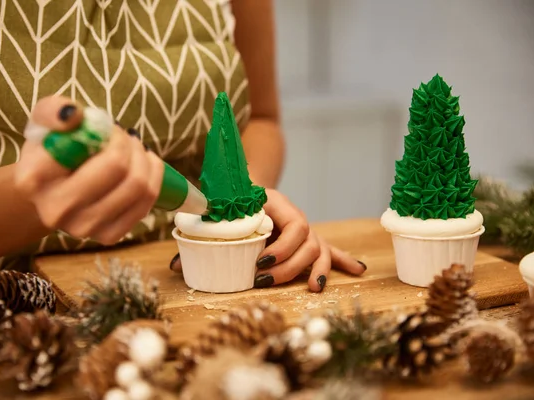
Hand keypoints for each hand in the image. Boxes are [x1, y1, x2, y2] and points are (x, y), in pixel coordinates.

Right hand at [15, 96, 163, 244]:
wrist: (52, 190)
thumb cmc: (52, 150)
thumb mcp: (44, 121)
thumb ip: (54, 111)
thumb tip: (74, 118)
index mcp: (32, 179)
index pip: (85, 147)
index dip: (108, 132)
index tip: (106, 128)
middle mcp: (55, 210)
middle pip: (118, 168)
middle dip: (129, 143)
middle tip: (124, 136)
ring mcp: (83, 229)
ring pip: (138, 186)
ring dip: (144, 159)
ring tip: (134, 149)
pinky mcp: (108, 237)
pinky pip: (146, 203)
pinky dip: (153, 178)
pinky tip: (144, 166)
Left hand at [169, 189, 365, 291]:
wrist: (246, 185)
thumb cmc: (232, 198)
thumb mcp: (220, 209)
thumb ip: (203, 233)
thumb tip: (176, 263)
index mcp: (277, 205)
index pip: (295, 224)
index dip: (284, 246)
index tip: (262, 262)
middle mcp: (295, 217)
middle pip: (308, 242)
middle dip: (290, 265)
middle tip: (265, 280)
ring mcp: (305, 230)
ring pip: (320, 249)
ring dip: (314, 269)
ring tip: (310, 287)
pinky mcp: (308, 241)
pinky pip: (330, 250)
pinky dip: (342, 261)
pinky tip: (357, 271)